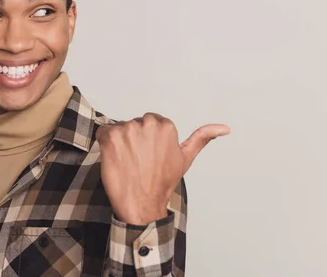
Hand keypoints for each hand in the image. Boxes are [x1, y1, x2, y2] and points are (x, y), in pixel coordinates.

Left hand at [97, 113, 229, 224]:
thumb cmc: (162, 182)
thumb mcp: (185, 158)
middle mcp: (147, 123)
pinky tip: (114, 160)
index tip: (148, 156)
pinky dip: (104, 144)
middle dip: (132, 140)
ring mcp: (128, 129)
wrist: (142, 204)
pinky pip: (102, 132)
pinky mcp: (111, 136)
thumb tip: (225, 128)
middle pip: (132, 124)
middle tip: (137, 161)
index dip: (145, 140)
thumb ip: (202, 138)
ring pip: (118, 129)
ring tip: (127, 162)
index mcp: (166, 125)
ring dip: (118, 143)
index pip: (148, 123)